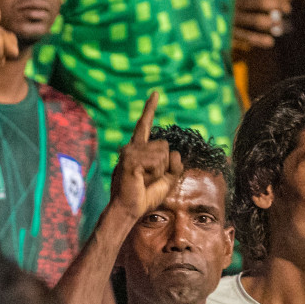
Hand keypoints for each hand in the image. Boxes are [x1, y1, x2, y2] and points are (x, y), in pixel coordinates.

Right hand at [106, 92, 183, 223]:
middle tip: (147, 180)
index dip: (150, 109)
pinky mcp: (130, 159)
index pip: (145, 126)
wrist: (129, 209)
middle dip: (164, 166)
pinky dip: (155, 174)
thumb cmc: (144, 197)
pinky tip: (141, 180)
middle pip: (164, 146)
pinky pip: (157, 161)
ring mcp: (130, 152)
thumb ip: (175, 166)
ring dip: (160, 171)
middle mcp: (132, 147)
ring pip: (163, 153)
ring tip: (144, 180)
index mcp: (138, 150)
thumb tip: (175, 152)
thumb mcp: (167, 180)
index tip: (156, 94)